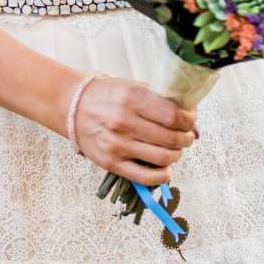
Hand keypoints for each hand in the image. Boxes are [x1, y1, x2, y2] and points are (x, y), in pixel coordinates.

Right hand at [68, 77, 196, 185]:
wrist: (72, 107)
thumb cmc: (107, 95)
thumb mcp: (133, 87)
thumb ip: (159, 98)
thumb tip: (189, 115)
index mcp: (133, 98)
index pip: (173, 116)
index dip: (188, 120)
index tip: (190, 120)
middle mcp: (124, 122)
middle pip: (171, 138)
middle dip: (185, 139)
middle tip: (186, 136)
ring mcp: (117, 145)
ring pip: (162, 158)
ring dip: (176, 155)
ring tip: (175, 150)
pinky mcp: (110, 163)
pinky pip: (144, 177)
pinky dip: (162, 176)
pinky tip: (166, 169)